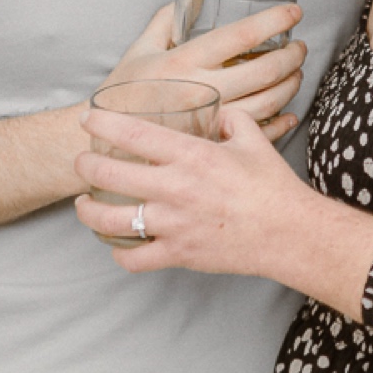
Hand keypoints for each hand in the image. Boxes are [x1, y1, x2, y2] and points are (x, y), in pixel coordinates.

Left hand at [73, 104, 313, 275]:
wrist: (289, 233)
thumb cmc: (272, 186)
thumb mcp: (253, 140)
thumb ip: (231, 120)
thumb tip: (218, 114)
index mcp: (192, 155)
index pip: (133, 134)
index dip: (103, 124)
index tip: (88, 118)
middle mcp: (175, 188)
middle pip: (108, 175)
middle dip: (85, 165)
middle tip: (83, 161)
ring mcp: (172, 224)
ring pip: (109, 220)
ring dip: (88, 211)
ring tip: (84, 204)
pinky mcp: (177, 253)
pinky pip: (132, 258)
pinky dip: (119, 251)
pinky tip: (117, 242)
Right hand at [93, 3, 308, 142]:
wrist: (101, 142)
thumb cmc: (123, 92)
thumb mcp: (140, 48)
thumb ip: (168, 18)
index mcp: (184, 61)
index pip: (241, 36)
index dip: (274, 21)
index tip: (294, 12)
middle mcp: (199, 89)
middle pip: (264, 71)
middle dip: (292, 57)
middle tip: (300, 48)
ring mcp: (208, 119)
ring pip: (266, 103)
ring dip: (290, 86)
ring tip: (296, 74)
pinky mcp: (211, 144)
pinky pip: (256, 134)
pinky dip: (280, 123)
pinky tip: (288, 112)